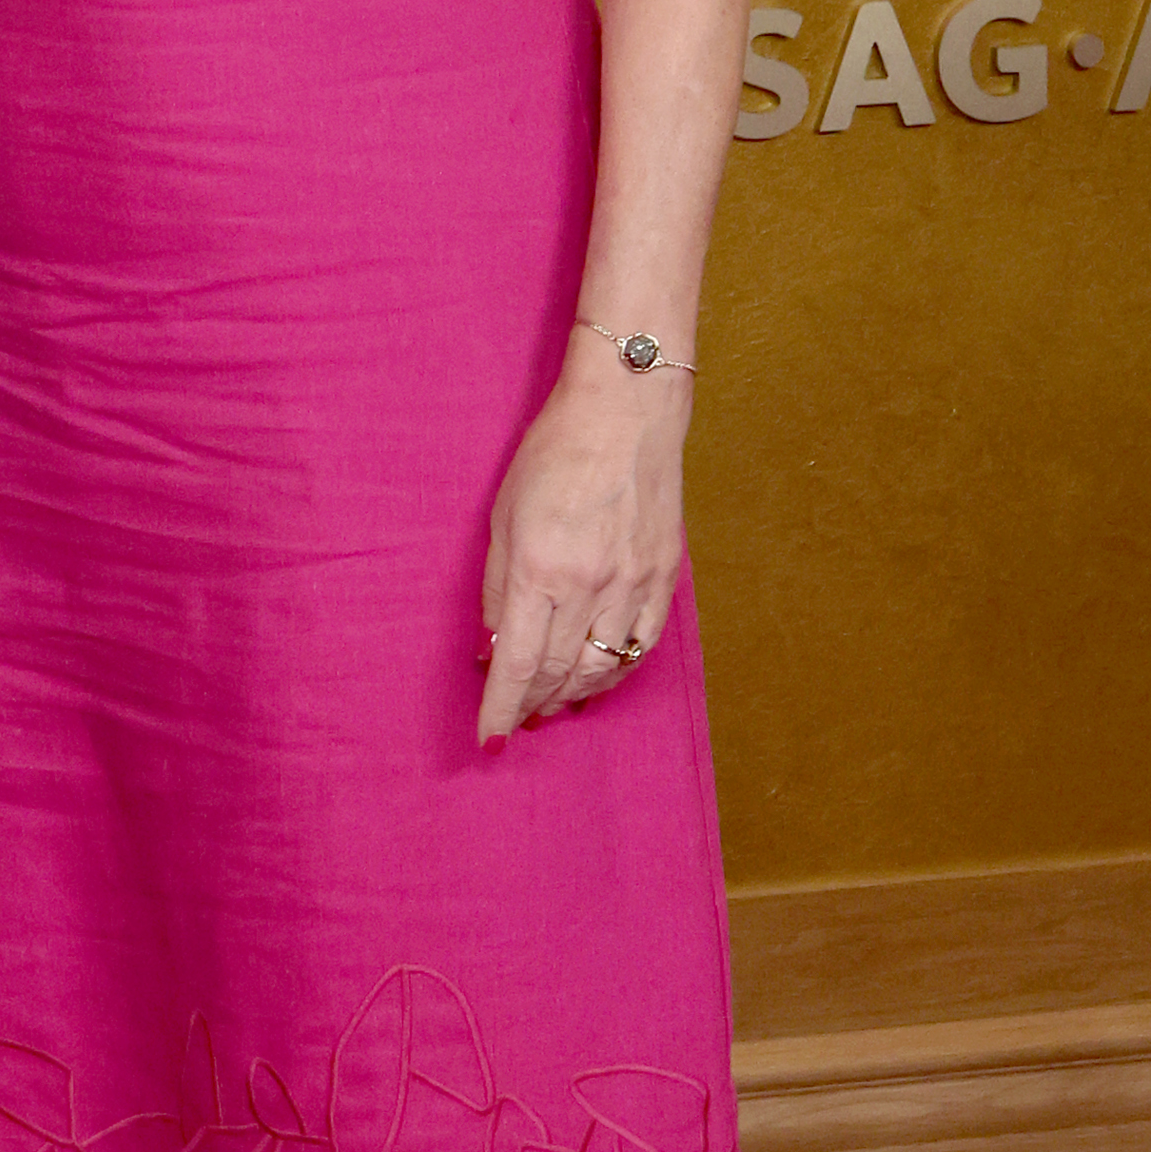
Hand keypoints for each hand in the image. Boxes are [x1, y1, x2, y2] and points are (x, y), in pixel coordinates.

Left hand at [476, 335, 687, 742]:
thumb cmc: (554, 454)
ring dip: (573, 696)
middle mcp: (590, 586)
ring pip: (602, 668)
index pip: (518, 663)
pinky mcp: (662, 577)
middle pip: (560, 674)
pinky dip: (616, 672)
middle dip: (533, 706)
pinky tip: (598, 679)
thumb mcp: (502, 517)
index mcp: (541, 570)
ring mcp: (633, 585)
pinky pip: (641, 646)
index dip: (501, 708)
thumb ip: (498, 589)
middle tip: (517, 721)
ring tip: (552, 707)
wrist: (626, 414)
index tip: (488, 738)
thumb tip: (493, 645)